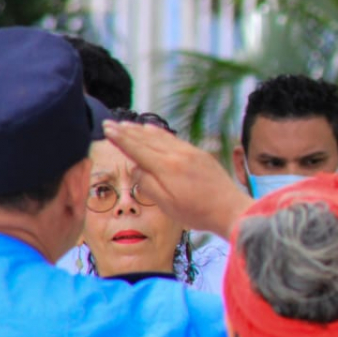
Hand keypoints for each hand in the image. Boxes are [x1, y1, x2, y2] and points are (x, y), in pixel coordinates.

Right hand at [103, 122, 252, 238]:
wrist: (231, 210)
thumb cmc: (198, 213)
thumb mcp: (166, 204)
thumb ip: (148, 184)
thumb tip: (136, 167)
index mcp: (166, 167)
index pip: (137, 148)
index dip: (120, 138)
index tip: (107, 129)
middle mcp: (178, 154)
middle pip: (147, 139)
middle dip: (127, 131)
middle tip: (110, 123)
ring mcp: (191, 152)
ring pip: (161, 136)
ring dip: (142, 130)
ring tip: (128, 124)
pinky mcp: (200, 154)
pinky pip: (175, 138)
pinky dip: (161, 133)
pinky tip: (154, 130)